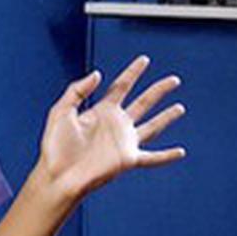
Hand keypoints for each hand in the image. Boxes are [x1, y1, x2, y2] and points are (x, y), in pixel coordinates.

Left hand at [38, 55, 185, 201]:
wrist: (58, 175)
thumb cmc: (55, 147)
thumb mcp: (60, 111)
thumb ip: (77, 91)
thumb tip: (98, 74)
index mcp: (100, 111)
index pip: (121, 87)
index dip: (133, 72)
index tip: (145, 60)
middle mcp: (115, 125)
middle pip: (143, 102)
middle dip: (158, 90)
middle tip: (174, 79)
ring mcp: (123, 142)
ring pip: (152, 126)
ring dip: (167, 117)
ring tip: (180, 107)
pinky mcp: (127, 160)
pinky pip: (152, 158)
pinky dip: (167, 156)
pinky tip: (181, 152)